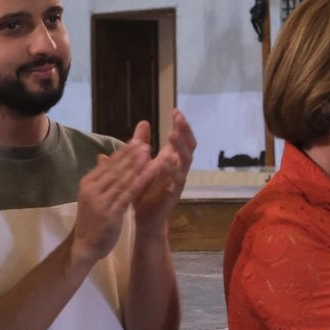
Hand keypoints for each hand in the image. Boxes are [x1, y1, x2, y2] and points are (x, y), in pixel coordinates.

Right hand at [70, 137, 157, 267]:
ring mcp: (101, 201)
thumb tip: (106, 156)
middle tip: (147, 143)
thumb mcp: (93, 195)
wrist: (84, 245)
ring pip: (123, 179)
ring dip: (138, 165)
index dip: (124, 152)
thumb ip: (101, 178)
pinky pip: (129, 194)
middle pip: (116, 168)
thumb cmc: (92, 220)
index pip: (108, 163)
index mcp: (88, 182)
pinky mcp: (110, 213)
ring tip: (150, 154)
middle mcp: (92, 189)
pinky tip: (151, 174)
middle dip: (132, 155)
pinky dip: (141, 182)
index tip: (137, 141)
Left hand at [133, 111, 196, 235]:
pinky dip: (172, 170)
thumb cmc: (145, 190)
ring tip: (172, 135)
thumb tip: (142, 122)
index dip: (181, 125)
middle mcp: (178, 168)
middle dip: (185, 131)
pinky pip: (177, 180)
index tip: (176, 111)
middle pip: (189, 146)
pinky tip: (165, 160)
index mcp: (172, 159)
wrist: (146, 218)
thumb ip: (140, 145)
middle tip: (179, 118)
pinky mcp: (174, 194)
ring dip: (180, 147)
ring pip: (186, 161)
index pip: (182, 139)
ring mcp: (178, 180)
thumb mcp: (140, 163)